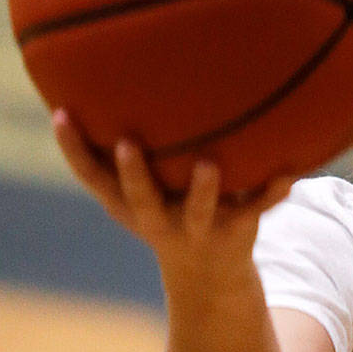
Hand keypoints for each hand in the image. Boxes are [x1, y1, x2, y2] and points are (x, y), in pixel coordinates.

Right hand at [51, 108, 295, 290]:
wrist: (209, 278)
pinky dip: (274, 192)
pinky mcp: (238, 231)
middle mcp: (159, 219)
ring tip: (208, 164)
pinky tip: (291, 174)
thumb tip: (105, 74)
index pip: (92, 177)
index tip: (61, 114)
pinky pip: (258, 210)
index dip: (72, 149)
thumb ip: (124, 148)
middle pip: (141, 198)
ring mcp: (199, 228)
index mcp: (128, 205)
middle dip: (132, 173)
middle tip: (127, 143)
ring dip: (203, 190)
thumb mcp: (139, 190)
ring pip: (199, 210)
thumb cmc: (167, 212)